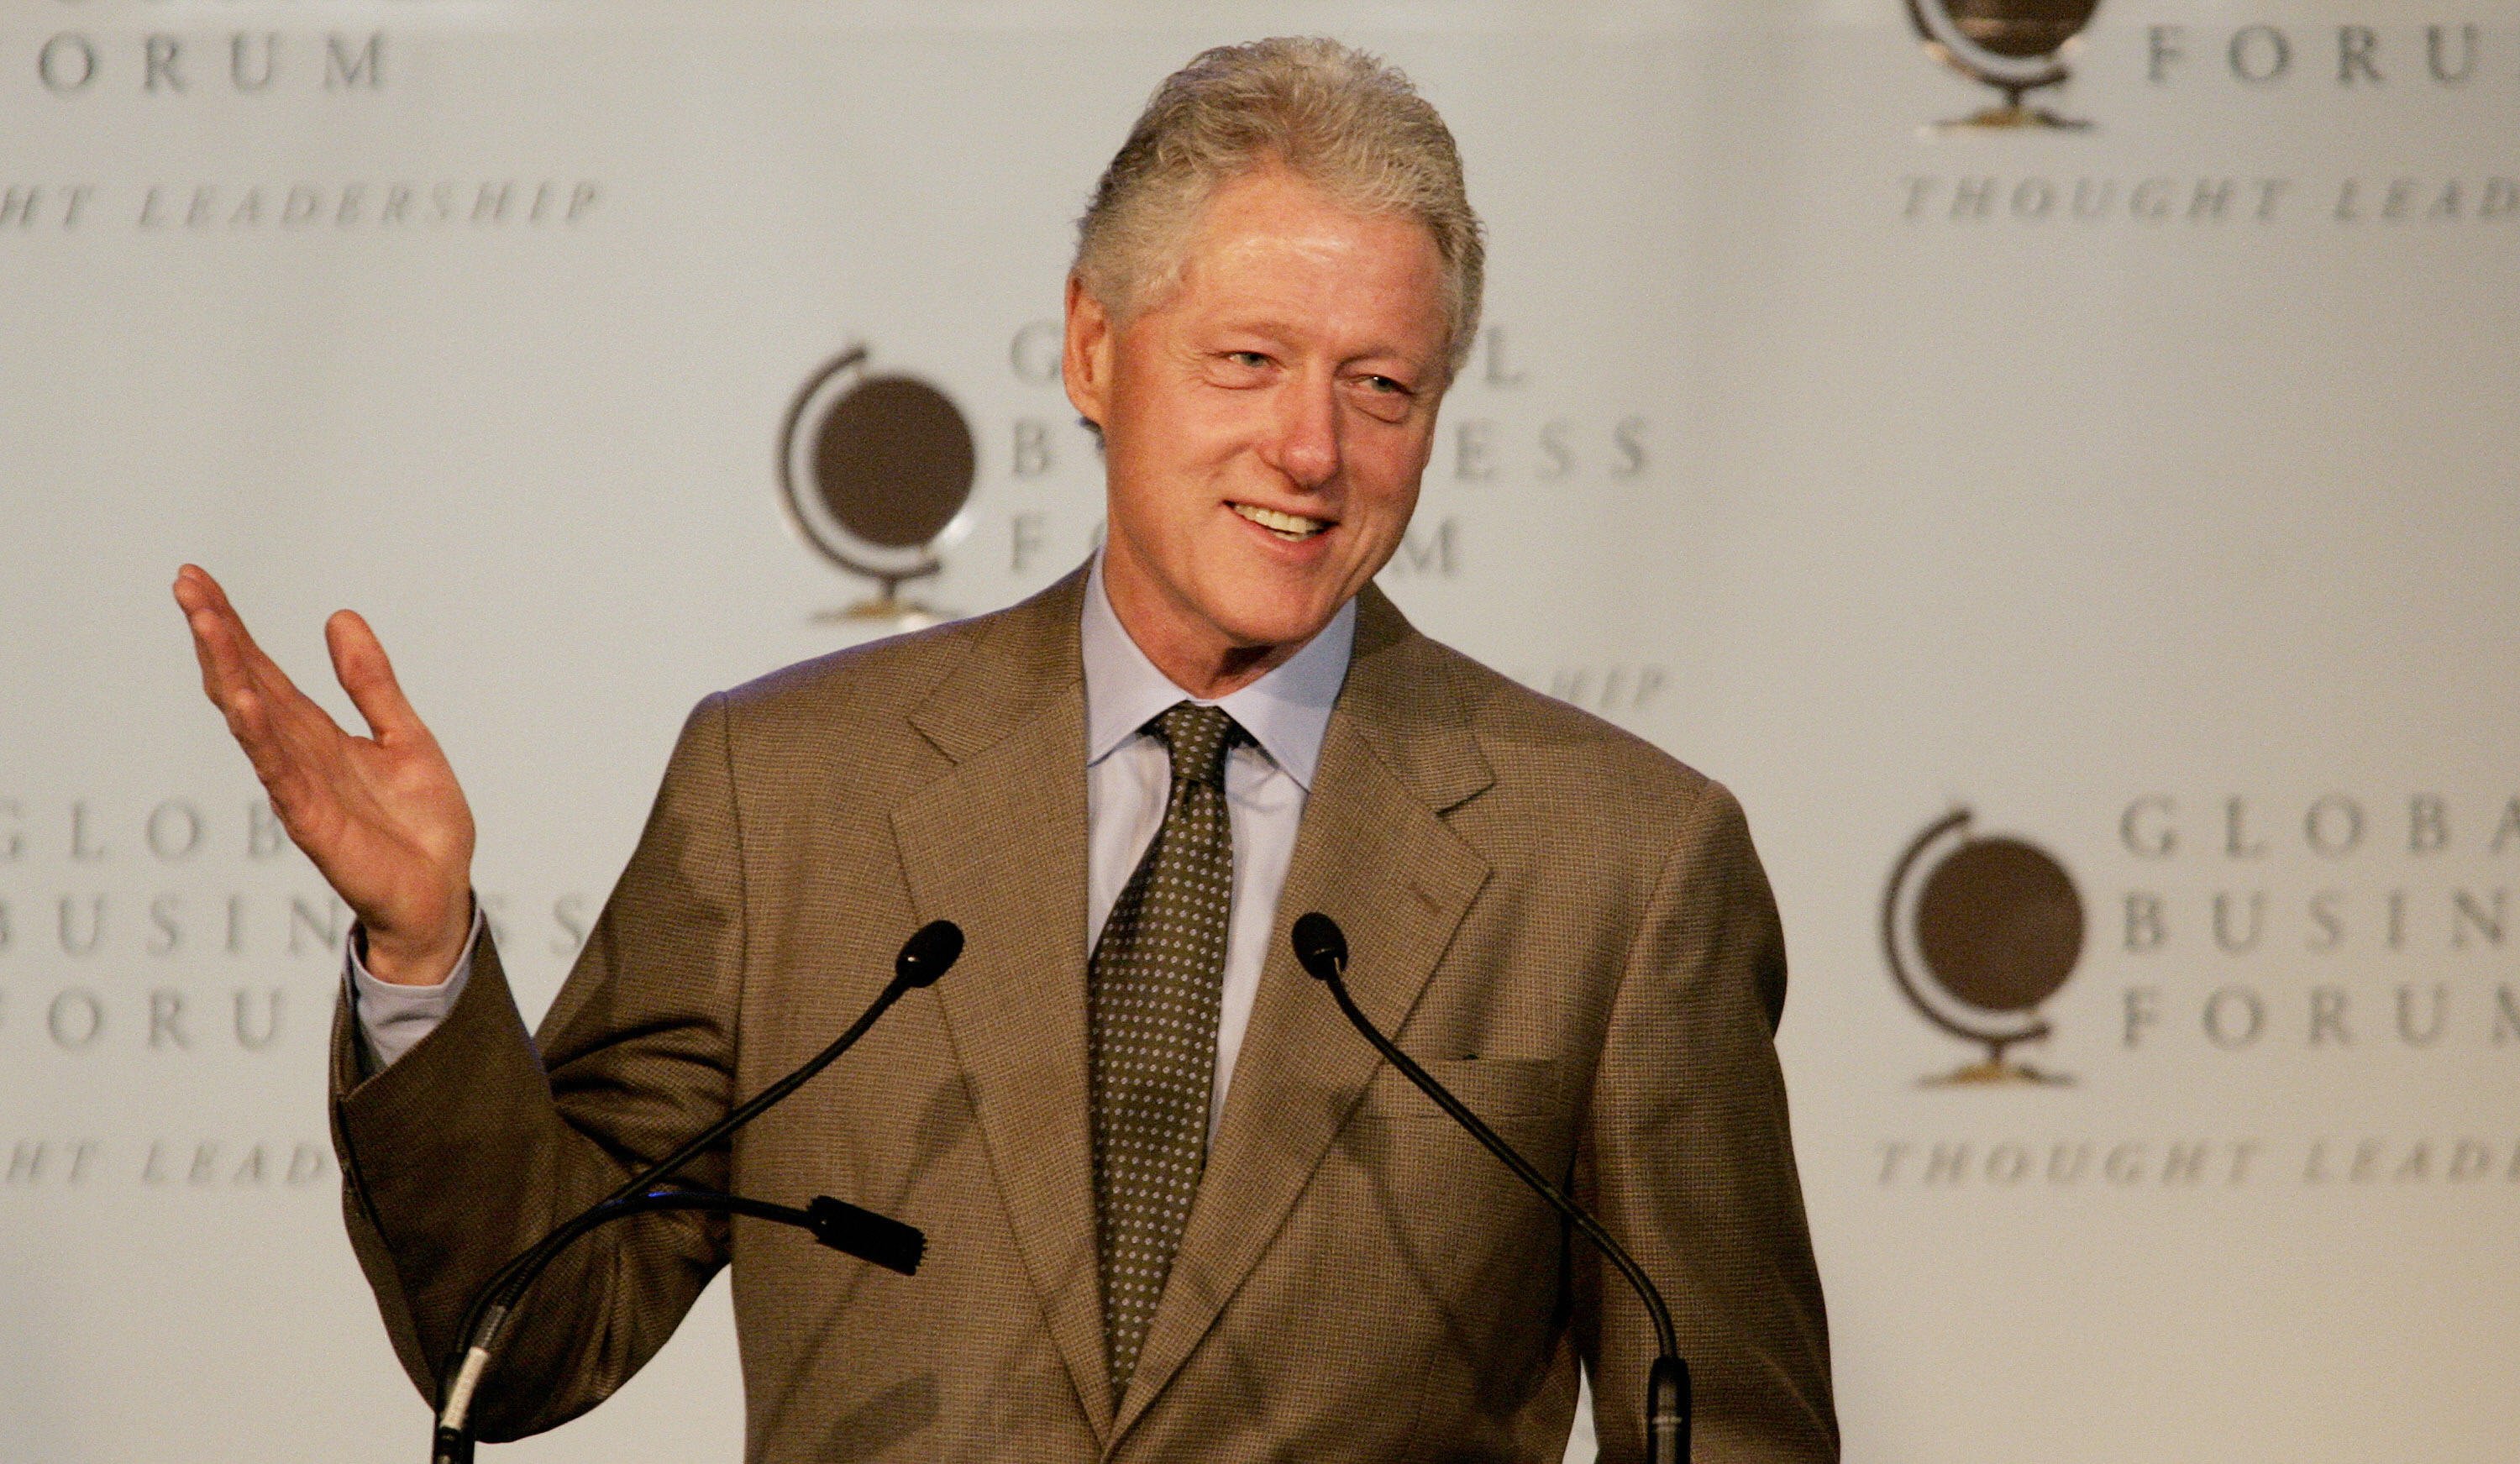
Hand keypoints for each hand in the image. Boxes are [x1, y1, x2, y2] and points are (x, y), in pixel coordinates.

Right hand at [174, 565, 475, 984]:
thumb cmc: (421, 826)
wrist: (442, 892)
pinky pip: (281, 773)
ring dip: (230, 671)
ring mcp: (301, 788)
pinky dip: (261, 736)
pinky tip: (244, 701)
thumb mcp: (405, 735)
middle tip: (186, 584)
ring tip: (207, 624)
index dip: (232, 627)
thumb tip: (339, 617)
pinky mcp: (314, 822)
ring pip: (255, 721)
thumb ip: (372, 683)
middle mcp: (299, 756)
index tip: (197, 581)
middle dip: (218, 636)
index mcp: (319, 735)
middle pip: (247, 685)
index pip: (264, 671)